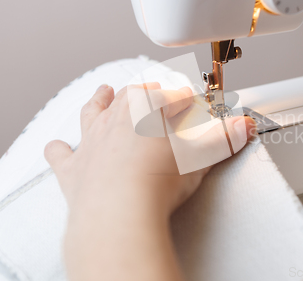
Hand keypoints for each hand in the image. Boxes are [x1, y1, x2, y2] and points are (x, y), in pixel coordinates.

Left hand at [44, 83, 255, 280]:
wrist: (119, 210)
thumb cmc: (157, 181)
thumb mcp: (199, 157)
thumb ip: (224, 139)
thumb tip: (244, 126)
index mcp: (148, 112)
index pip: (171, 97)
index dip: (185, 97)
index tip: (192, 99)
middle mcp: (117, 120)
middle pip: (132, 96)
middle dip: (145, 92)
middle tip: (155, 92)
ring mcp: (92, 142)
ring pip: (94, 112)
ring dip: (100, 101)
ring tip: (104, 92)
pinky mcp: (75, 169)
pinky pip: (62, 154)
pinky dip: (60, 149)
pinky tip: (58, 145)